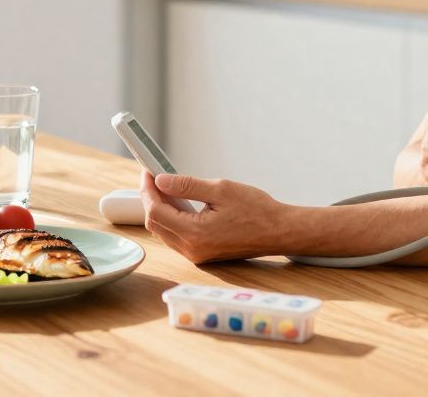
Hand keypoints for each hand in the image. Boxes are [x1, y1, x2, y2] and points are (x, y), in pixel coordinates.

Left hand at [138, 171, 285, 263]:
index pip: (156, 212)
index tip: (148, 172)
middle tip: (154, 177)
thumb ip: (187, 186)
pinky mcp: (203, 254)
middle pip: (156, 224)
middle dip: (151, 199)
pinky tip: (178, 202)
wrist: (279, 231)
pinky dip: (173, 219)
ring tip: (165, 186)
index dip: (148, 191)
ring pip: (165, 232)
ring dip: (161, 209)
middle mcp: (192, 249)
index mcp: (195, 234)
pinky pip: (177, 237)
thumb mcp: (220, 189)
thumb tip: (161, 181)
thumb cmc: (257, 210)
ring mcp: (197, 254)